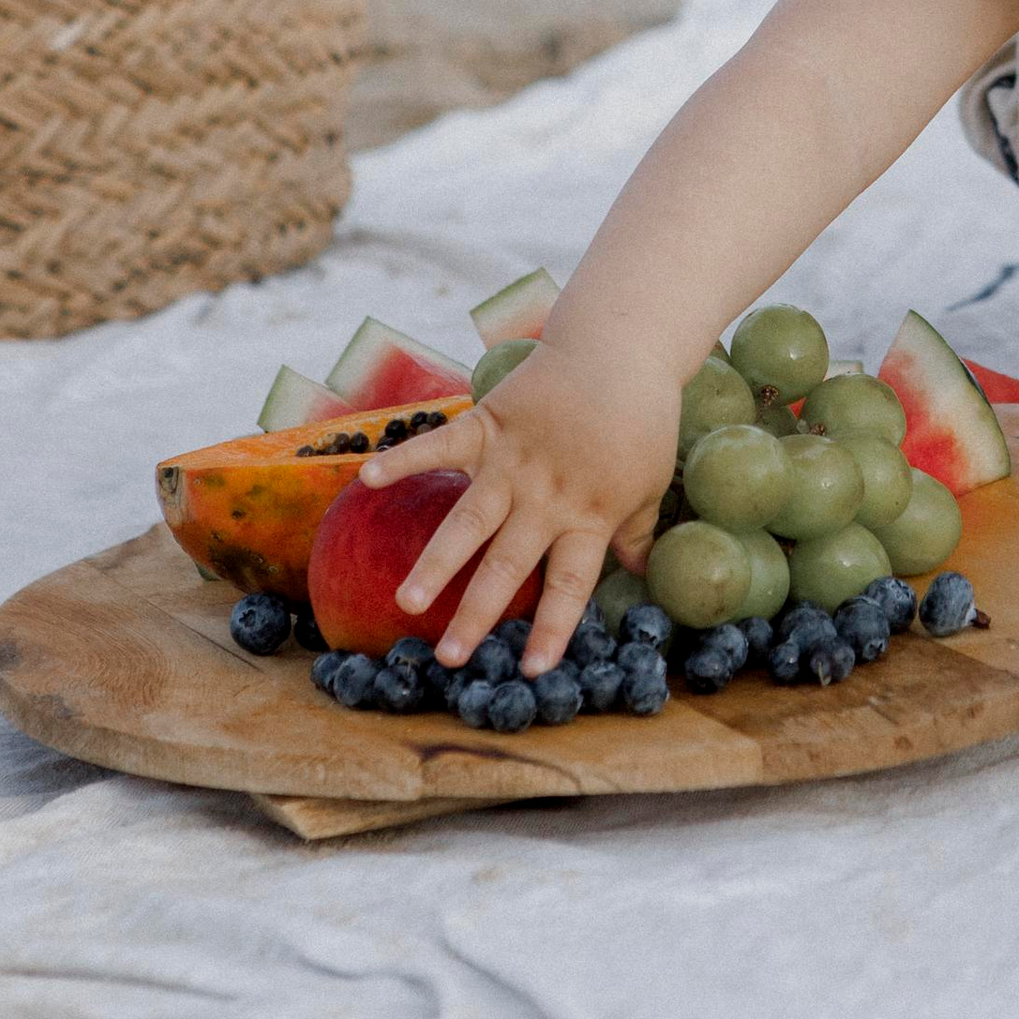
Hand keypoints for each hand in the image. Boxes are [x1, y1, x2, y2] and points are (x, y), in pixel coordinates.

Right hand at [357, 344, 676, 672]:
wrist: (621, 347)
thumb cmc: (641, 420)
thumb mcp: (651, 483)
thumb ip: (637, 532)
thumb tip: (639, 576)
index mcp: (589, 514)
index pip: (569, 584)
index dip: (552, 628)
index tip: (531, 670)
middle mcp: (546, 495)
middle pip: (507, 564)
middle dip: (476, 614)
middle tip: (446, 656)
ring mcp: (513, 459)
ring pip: (468, 520)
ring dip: (437, 562)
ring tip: (407, 602)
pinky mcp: (490, 421)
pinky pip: (441, 441)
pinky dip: (404, 457)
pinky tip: (368, 478)